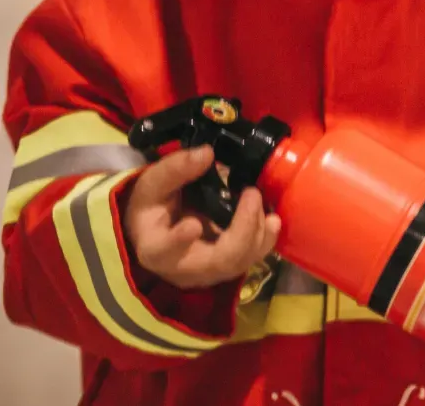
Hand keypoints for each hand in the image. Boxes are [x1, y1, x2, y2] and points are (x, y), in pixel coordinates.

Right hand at [123, 146, 281, 289]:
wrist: (159, 230)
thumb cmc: (152, 208)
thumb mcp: (152, 185)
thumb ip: (175, 170)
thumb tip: (206, 153)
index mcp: (154, 248)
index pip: (163, 250)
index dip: (178, 241)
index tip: (193, 224)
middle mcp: (184, 269)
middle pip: (219, 261)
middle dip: (243, 229)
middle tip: (252, 194)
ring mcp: (210, 271)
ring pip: (241, 262)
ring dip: (258, 231)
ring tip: (261, 201)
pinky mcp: (228, 266)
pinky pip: (252, 257)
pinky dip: (265, 238)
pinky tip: (272, 218)